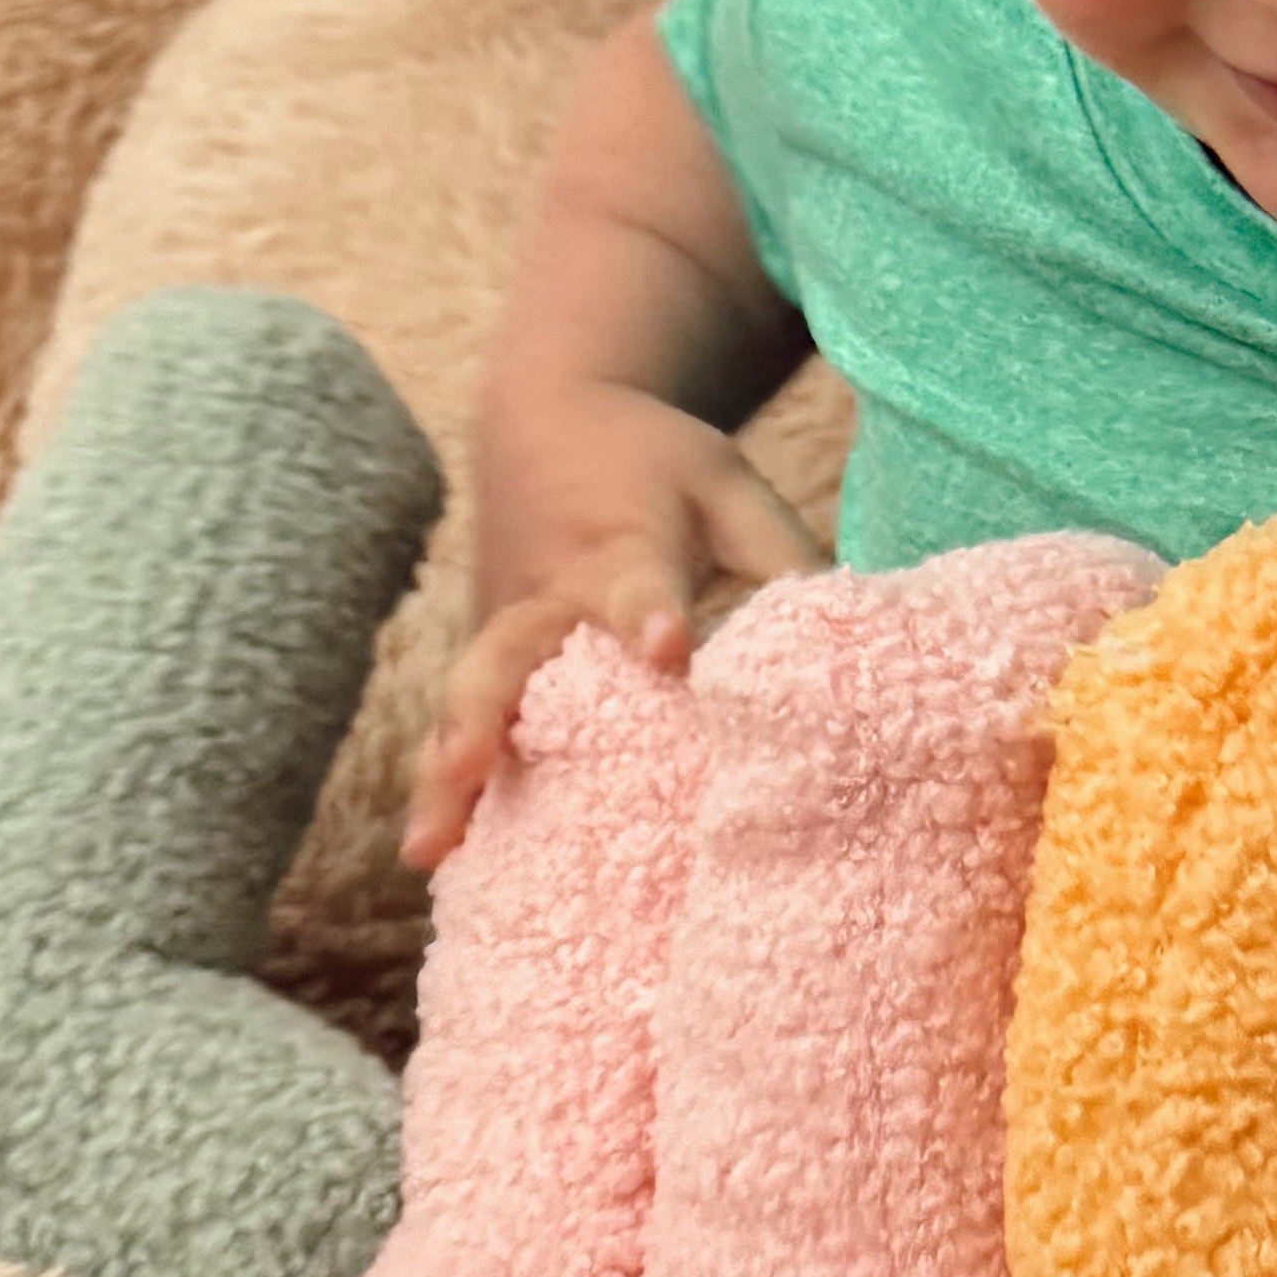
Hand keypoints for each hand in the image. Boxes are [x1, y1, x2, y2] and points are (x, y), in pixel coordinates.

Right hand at [403, 393, 824, 869]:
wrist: (550, 421)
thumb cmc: (655, 465)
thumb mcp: (726, 484)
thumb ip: (780, 554)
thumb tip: (846, 643)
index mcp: (619, 543)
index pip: (634, 580)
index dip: (646, 611)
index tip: (661, 647)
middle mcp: (547, 594)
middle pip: (508, 654)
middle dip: (484, 711)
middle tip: (468, 766)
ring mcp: (501, 629)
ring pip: (467, 699)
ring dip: (447, 769)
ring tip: (429, 846)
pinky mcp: (483, 657)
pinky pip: (462, 722)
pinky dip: (444, 785)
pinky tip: (435, 855)